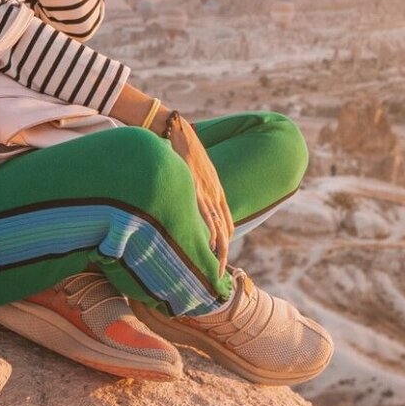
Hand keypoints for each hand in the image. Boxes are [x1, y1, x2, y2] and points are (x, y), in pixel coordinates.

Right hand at [166, 116, 233, 266]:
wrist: (177, 130)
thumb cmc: (182, 150)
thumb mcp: (195, 171)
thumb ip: (196, 187)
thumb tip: (188, 199)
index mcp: (216, 190)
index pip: (227, 223)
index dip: (226, 241)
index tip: (220, 257)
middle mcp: (215, 193)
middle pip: (226, 231)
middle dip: (225, 254)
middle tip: (220, 275)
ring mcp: (205, 192)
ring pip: (218, 228)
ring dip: (219, 251)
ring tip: (215, 269)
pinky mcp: (195, 189)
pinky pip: (205, 216)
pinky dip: (208, 233)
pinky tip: (207, 247)